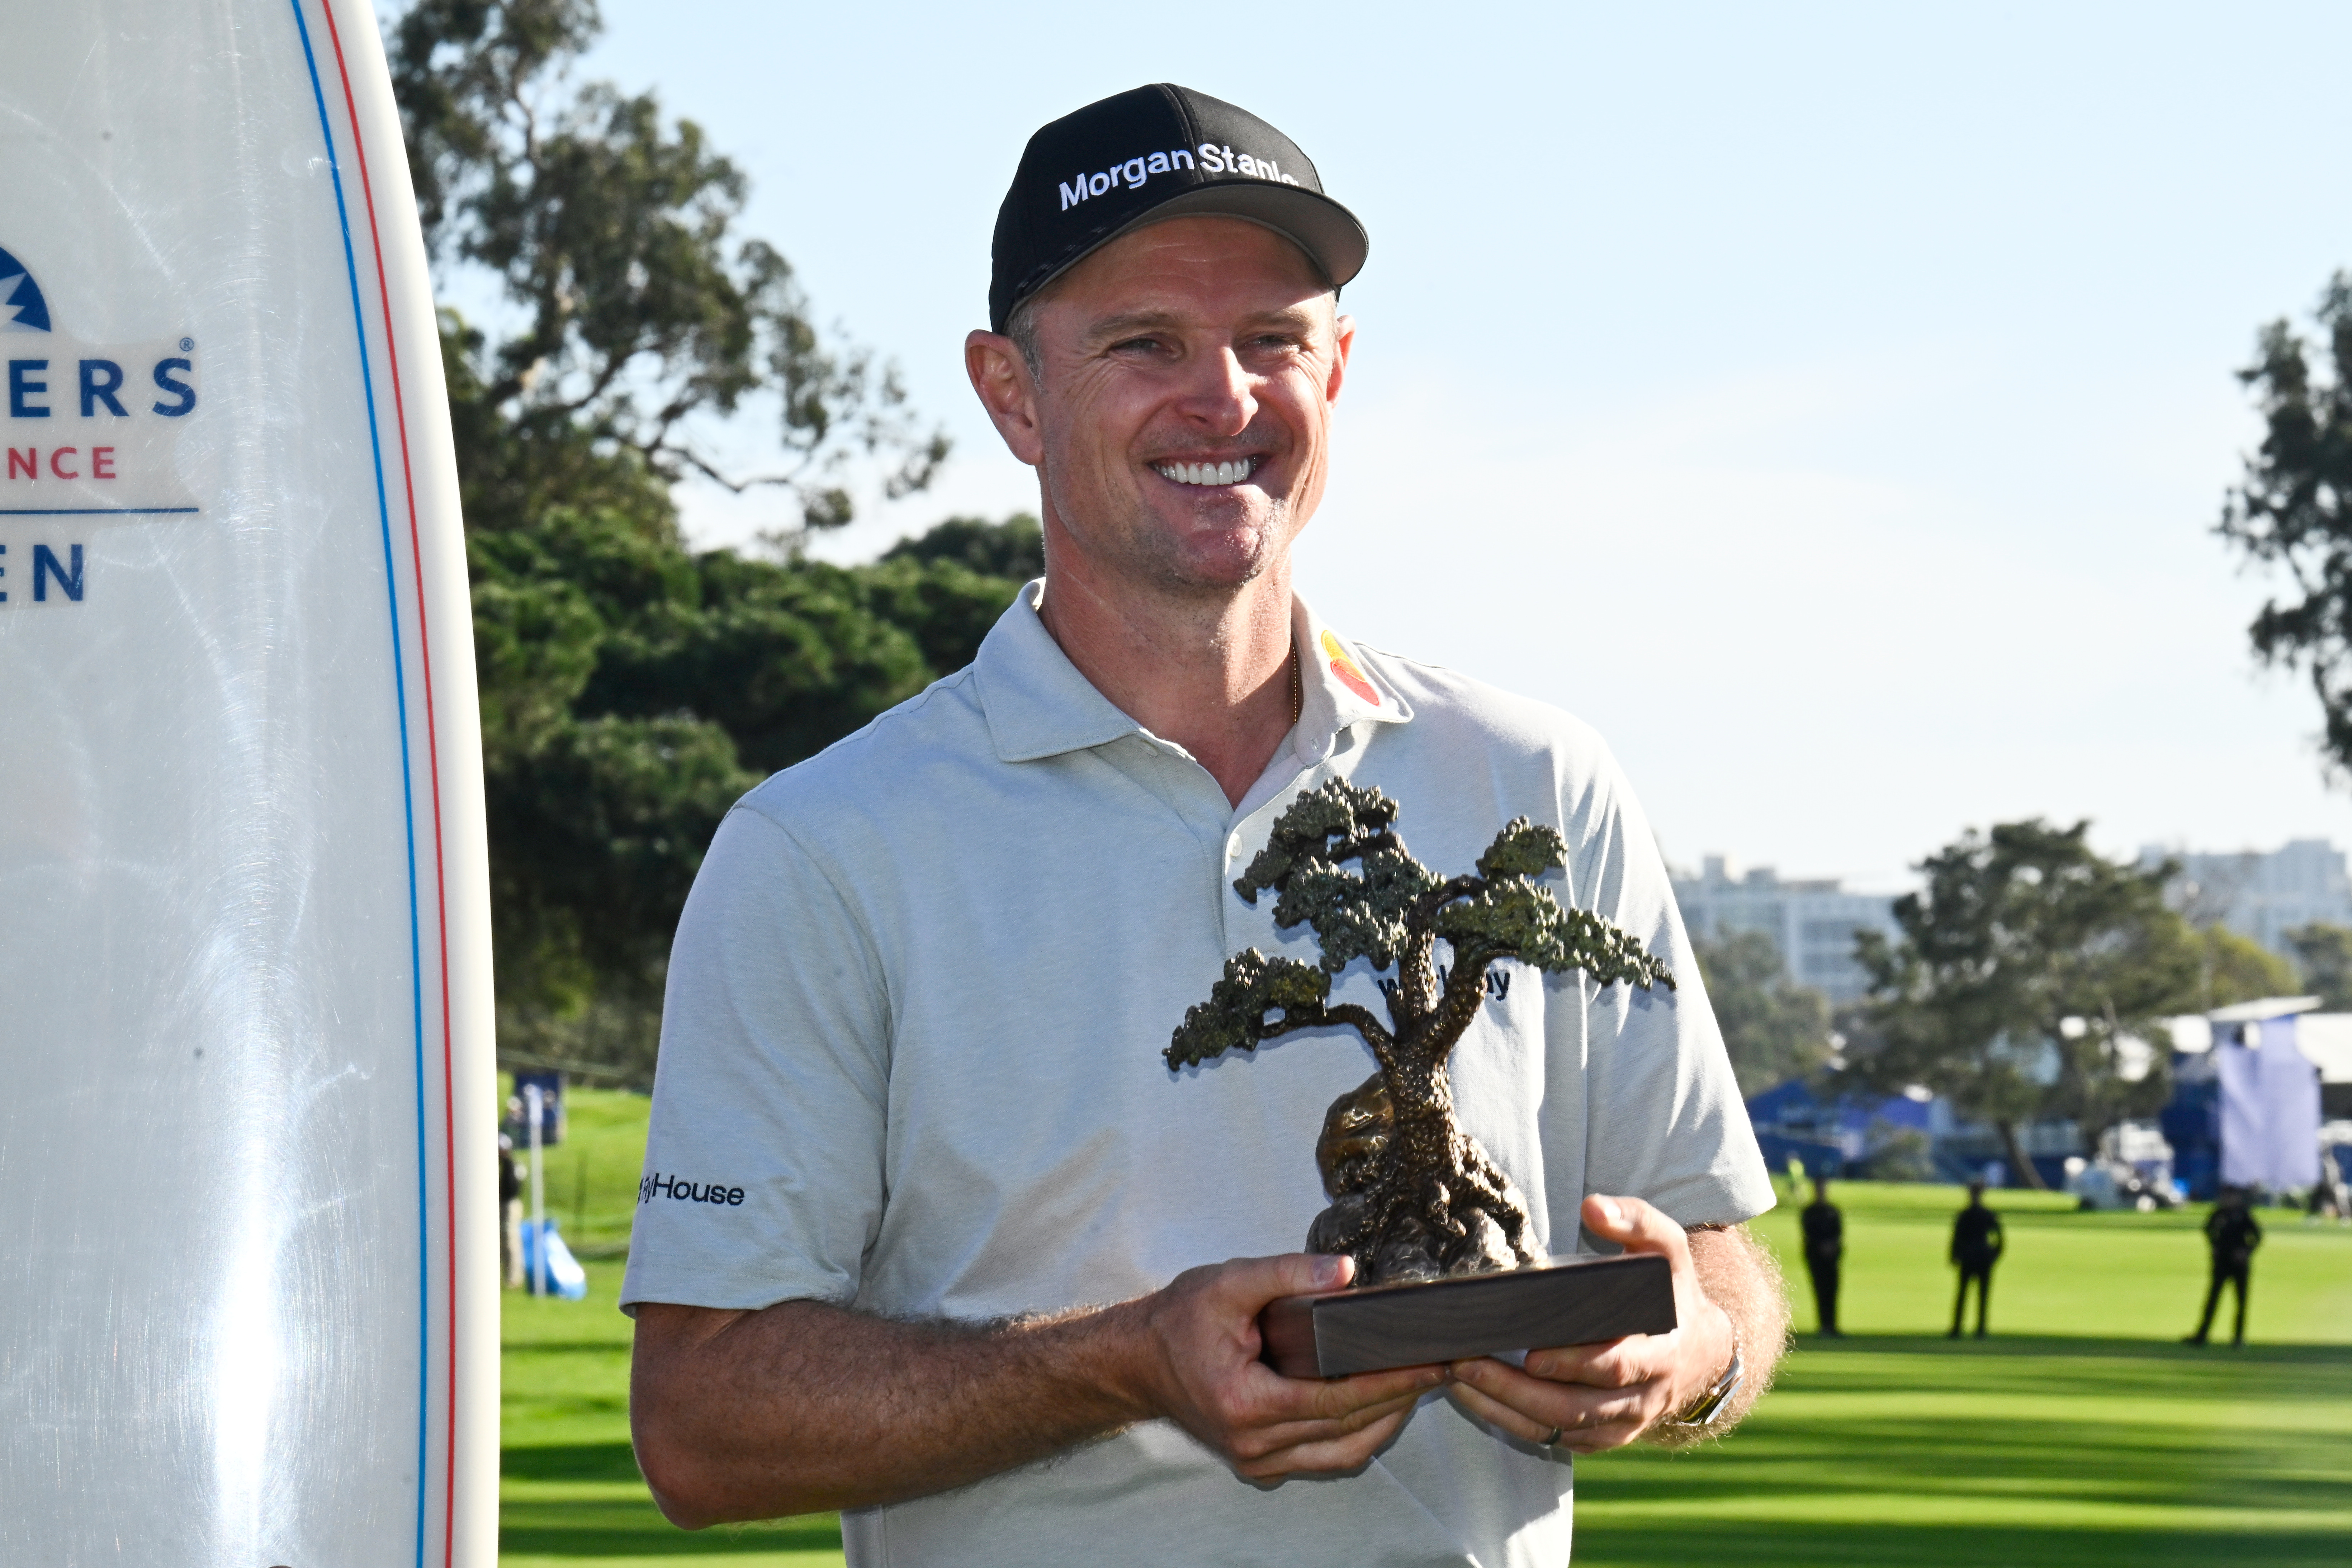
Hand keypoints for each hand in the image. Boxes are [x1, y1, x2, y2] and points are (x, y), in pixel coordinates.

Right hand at [1128, 1252, 1445, 1482]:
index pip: (1336, 1400)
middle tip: (1441, 1368)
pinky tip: (1379, 1405)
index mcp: (1244, 1402)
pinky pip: (1323, 1459)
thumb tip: (1346, 1273)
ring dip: (1384, 1423)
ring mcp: (1256, 1460)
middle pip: (1346, 1429)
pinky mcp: (1259, 1462)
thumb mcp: (1228, 1282)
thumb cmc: (1179, 1320)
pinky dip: (1356, 1435)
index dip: (1389, 1383)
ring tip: (1418, 1386)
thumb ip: (1286, 1273)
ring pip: (1341, 1454)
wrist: (1136, 1361)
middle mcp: (1252, 1443)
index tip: (1431, 1364)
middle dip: (1400, 1399)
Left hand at [1445, 1194, 1733, 1452]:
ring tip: (1457, 1378)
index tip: (1531, 1353)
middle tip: (1467, 1364)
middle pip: (1576, 1407)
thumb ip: (1636, 1221)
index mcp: (1662, 1353)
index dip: (1574, 1363)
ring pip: (1558, 1428)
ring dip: (1505, 1409)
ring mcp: (1622, 1423)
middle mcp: (1644, 1398)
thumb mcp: (1666, 1249)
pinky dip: (1513, 1423)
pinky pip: (1554, 1440)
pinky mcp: (1602, 1436)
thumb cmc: (1671, 1291)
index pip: (1616, 1367)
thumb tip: (1593, 1206)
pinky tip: (1475, 1398)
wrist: (1698, 1350)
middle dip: (1518, 1390)